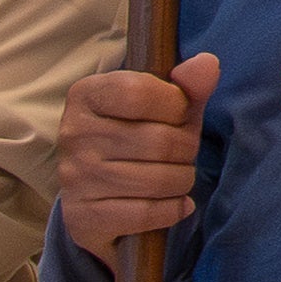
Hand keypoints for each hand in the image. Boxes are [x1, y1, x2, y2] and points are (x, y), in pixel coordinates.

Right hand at [55, 56, 220, 247]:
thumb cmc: (137, 142)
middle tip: (182, 154)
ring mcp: (74, 176)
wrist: (100, 198)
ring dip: (182, 182)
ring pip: (157, 180)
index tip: (177, 117)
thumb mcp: (163, 109)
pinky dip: (171, 210)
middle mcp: (73, 133)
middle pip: (158, 141)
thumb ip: (187, 86)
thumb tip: (207, 64)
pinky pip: (146, 213)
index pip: (141, 92)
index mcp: (86, 94)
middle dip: (186, 150)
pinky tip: (174, 204)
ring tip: (177, 179)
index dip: (176, 107)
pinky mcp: (82, 216)